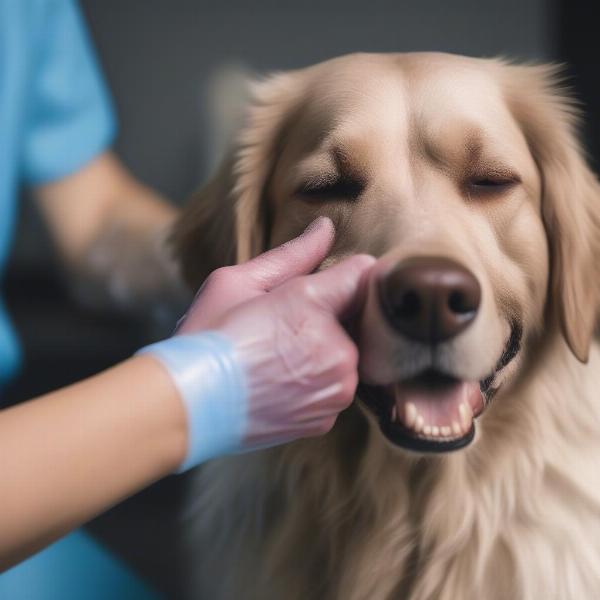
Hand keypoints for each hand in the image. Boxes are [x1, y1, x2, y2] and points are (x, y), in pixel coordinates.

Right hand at [142, 217, 374, 467]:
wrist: (188, 407)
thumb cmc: (206, 339)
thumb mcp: (237, 282)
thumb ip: (293, 255)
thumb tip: (326, 228)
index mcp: (315, 305)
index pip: (364, 274)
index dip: (344, 275)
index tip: (324, 285)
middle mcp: (337, 350)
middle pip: (356, 317)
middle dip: (331, 316)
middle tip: (283, 327)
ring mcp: (336, 390)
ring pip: (346, 355)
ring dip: (324, 352)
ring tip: (278, 358)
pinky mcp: (328, 419)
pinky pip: (334, 387)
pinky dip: (316, 383)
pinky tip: (280, 383)